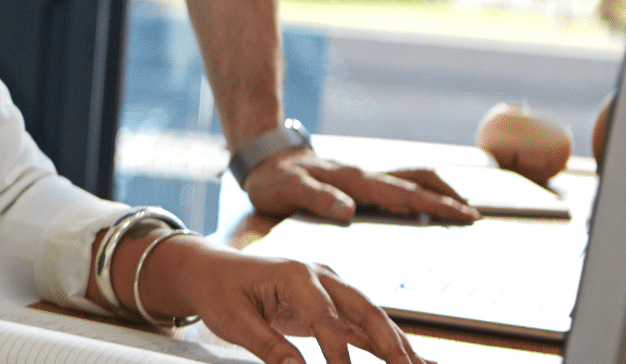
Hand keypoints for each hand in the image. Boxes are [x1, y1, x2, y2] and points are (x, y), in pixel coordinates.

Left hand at [138, 236, 431, 363]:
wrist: (211, 270)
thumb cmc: (219, 291)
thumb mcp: (234, 320)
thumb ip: (268, 346)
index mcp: (294, 274)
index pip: (325, 317)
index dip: (337, 351)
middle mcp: (320, 276)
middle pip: (365, 310)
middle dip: (392, 343)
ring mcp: (330, 288)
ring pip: (374, 318)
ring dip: (399, 346)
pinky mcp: (332, 304)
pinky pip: (365, 327)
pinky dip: (389, 345)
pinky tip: (413, 361)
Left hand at [246, 149, 477, 223]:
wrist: (263, 160)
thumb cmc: (274, 180)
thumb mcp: (288, 191)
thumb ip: (317, 198)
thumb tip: (348, 211)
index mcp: (355, 182)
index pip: (405, 193)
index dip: (437, 205)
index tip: (467, 215)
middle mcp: (366, 177)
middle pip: (418, 180)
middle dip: (449, 197)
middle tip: (477, 217)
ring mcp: (364, 178)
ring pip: (412, 178)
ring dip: (438, 191)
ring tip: (462, 209)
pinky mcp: (360, 182)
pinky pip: (398, 184)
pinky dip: (420, 193)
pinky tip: (427, 209)